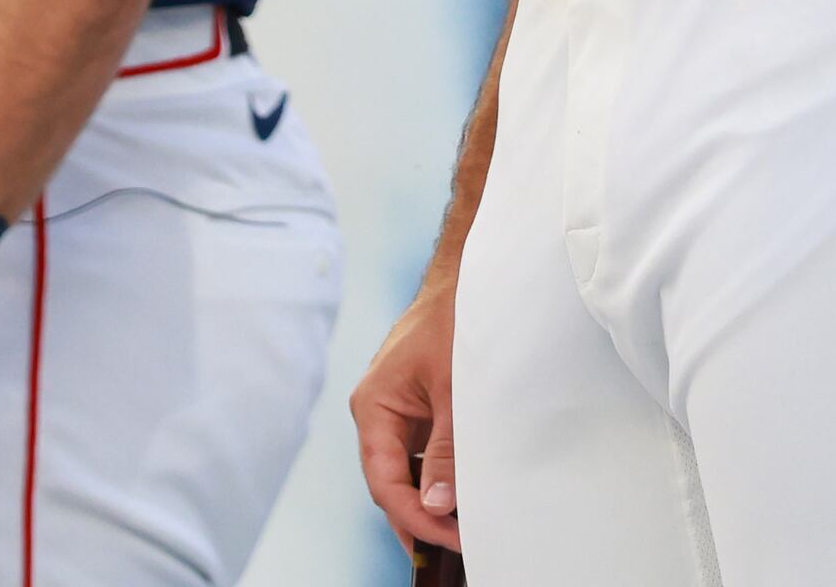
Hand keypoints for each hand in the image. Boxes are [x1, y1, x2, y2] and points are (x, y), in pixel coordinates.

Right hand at [350, 271, 462, 554]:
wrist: (462, 284)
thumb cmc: (451, 323)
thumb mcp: (454, 390)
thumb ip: (446, 449)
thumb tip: (437, 503)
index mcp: (373, 407)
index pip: (385, 480)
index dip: (414, 516)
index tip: (448, 538)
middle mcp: (377, 415)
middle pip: (389, 484)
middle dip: (417, 520)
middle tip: (453, 550)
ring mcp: (396, 415)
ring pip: (403, 474)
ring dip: (427, 504)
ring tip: (456, 536)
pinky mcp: (415, 413)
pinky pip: (419, 456)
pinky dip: (435, 480)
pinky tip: (456, 501)